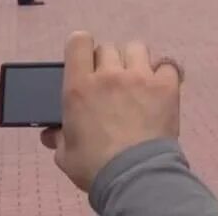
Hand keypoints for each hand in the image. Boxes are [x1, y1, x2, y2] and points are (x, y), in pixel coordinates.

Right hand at [39, 32, 181, 191]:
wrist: (134, 174)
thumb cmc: (94, 165)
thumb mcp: (65, 154)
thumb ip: (58, 137)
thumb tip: (50, 133)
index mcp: (79, 87)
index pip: (78, 42)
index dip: (81, 47)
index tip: (85, 60)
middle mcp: (109, 75)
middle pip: (108, 48)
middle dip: (108, 61)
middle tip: (111, 82)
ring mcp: (140, 77)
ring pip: (137, 49)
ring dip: (135, 61)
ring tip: (137, 81)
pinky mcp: (166, 85)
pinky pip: (166, 65)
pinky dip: (163, 73)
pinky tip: (160, 88)